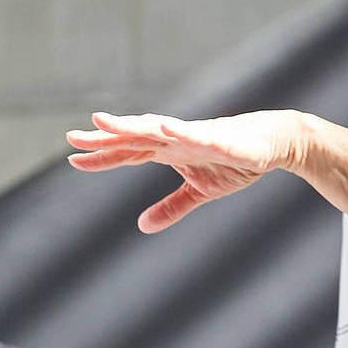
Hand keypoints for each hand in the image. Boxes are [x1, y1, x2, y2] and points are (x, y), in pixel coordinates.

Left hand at [64, 109, 347, 232]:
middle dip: (105, 137)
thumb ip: (171, 207)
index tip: (73, 158)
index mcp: (169, 150)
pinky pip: (198, 134)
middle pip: (134, 136)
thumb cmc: (235, 161)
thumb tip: (142, 226)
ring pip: (157, 129)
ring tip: (105, 121)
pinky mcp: (222, 137)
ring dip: (131, 126)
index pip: (128, 152)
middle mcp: (176, 138)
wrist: (275, 144)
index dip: (102, 156)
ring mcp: (197, 135)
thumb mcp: (199, 191)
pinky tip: (163, 127)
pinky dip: (181, 130)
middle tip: (72, 136)